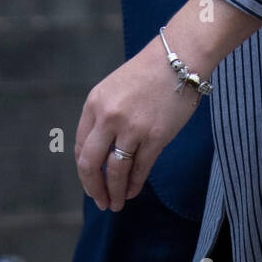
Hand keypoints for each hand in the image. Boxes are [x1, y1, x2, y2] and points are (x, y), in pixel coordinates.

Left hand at [75, 39, 200, 211]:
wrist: (181, 56)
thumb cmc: (149, 71)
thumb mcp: (114, 88)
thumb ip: (103, 116)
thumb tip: (100, 154)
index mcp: (94, 103)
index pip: (80, 147)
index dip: (84, 171)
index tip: (90, 182)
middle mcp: (108, 117)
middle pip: (91, 165)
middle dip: (93, 189)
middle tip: (100, 201)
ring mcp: (131, 128)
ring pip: (115, 172)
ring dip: (114, 193)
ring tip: (116, 204)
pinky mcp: (155, 136)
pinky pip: (140, 169)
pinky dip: (134, 184)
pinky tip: (133, 191)